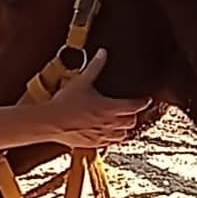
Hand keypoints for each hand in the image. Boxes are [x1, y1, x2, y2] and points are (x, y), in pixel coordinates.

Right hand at [33, 50, 147, 148]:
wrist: (51, 122)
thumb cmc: (65, 102)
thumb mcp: (81, 81)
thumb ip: (95, 66)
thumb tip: (102, 52)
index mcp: (109, 107)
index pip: (134, 106)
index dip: (142, 102)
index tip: (146, 100)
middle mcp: (109, 124)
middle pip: (131, 122)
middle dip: (133, 116)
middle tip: (132, 111)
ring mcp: (102, 136)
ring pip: (123, 135)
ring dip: (125, 129)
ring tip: (122, 123)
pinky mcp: (94, 144)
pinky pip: (110, 144)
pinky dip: (113, 139)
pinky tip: (109, 134)